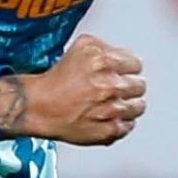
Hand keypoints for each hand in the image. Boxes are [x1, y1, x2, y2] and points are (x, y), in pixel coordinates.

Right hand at [0, 34, 147, 144]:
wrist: (38, 106)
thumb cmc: (56, 79)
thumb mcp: (81, 46)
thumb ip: (106, 46)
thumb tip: (122, 55)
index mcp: (105, 62)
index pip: (137, 65)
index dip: (128, 68)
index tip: (122, 73)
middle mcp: (111, 85)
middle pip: (140, 86)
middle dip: (129, 86)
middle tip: (114, 89)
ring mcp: (112, 109)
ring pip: (138, 107)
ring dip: (129, 104)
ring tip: (112, 104)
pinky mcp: (109, 130)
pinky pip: (129, 126)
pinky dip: (121, 122)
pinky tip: (108, 117)